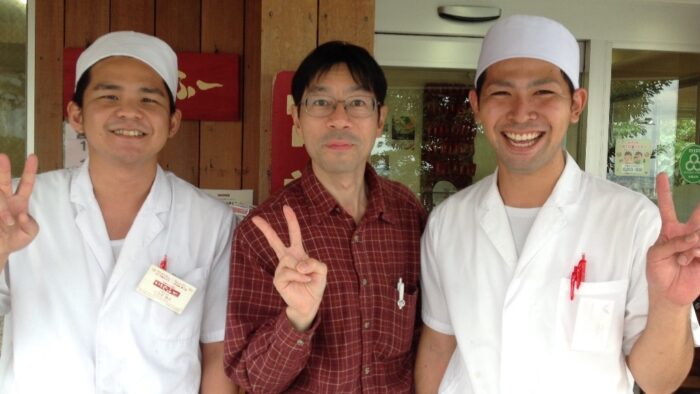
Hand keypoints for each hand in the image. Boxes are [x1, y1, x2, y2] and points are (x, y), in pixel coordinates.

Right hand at [0, 154, 38, 266]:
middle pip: (4, 181)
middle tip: (3, 156)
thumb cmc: (16, 238)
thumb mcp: (30, 233)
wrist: (0, 249)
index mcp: (19, 202)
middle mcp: (5, 199)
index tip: (33, 156)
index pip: (26, 183)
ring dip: (2, 209)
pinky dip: (1, 213)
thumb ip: (31, 225)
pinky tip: (3, 222)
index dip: (30, 170)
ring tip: (8, 222)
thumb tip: (22, 215)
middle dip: (3, 169)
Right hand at [252, 205, 326, 330]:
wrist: (310, 304)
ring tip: (307, 279)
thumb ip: (314, 263)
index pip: (294, 234)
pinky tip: (304, 281)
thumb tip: (299, 265)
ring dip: (302, 270)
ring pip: (290, 261)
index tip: (286, 208)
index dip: (291, 221)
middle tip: (255, 218)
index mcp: (297, 253)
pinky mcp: (278, 279)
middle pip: (275, 241)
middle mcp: (287, 259)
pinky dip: (300, 277)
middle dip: (266, 229)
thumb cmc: (315, 285)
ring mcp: (281, 269)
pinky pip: (290, 272)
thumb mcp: (322, 270)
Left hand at [646, 172, 699, 305]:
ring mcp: (699, 243)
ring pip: (699, 234)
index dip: (664, 191)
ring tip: (684, 259)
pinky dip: (697, 253)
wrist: (669, 293)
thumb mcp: (656, 255)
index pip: (667, 207)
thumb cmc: (658, 272)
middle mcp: (687, 233)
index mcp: (670, 230)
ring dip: (691, 246)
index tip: (662, 175)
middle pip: (698, 214)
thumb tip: (694, 237)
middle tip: (698, 214)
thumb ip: (671, 243)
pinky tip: (693, 260)